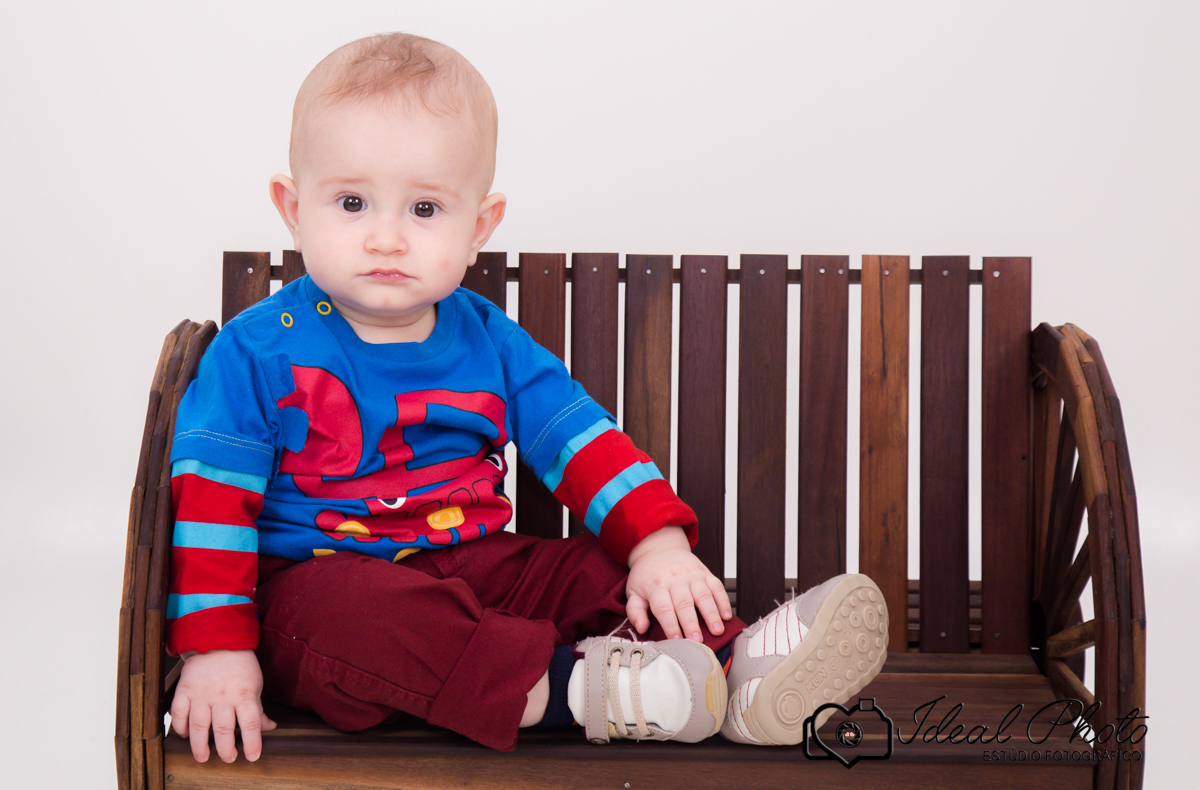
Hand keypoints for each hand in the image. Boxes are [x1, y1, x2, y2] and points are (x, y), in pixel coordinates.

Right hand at [169, 649, 276, 762]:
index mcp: (243, 694)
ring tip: (203, 756)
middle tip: (228, 759)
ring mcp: (202, 694)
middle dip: (226, 749)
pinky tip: (184, 735)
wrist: (218, 639)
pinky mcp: (185, 690)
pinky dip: (180, 727)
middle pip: (223, 729)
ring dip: (199, 745)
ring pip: (199, 725)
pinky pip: (178, 713)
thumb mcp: (255, 684)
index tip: (253, 756)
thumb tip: (269, 727)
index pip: (251, 723)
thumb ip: (258, 709)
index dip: (253, 742)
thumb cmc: (240, 664)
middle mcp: (222, 696)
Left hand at [625, 526, 732, 640]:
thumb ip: (634, 611)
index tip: (676, 639)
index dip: (670, 624)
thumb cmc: (647, 574)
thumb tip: (641, 627)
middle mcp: (675, 580)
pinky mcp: (704, 572)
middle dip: (691, 623)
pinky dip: (723, 600)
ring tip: (717, 630)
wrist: (659, 549)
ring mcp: (692, 576)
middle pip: (684, 603)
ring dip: (711, 614)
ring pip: (703, 595)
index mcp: (656, 587)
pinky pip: (716, 586)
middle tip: (697, 640)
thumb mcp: (633, 591)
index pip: (663, 608)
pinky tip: (726, 615)